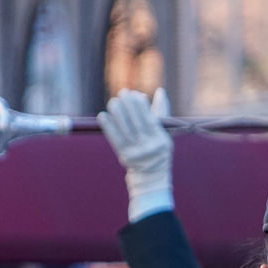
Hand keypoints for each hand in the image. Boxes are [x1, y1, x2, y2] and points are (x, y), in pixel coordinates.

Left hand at [98, 88, 173, 221]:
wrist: (151, 176)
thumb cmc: (158, 149)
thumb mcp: (164, 133)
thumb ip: (161, 113)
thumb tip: (160, 92)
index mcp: (162, 139)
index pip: (150, 119)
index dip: (141, 105)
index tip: (134, 94)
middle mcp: (150, 146)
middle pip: (137, 122)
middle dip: (129, 106)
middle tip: (122, 94)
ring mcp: (136, 152)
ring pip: (125, 129)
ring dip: (118, 113)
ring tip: (114, 102)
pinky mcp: (124, 156)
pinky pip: (115, 139)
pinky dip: (108, 127)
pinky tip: (103, 116)